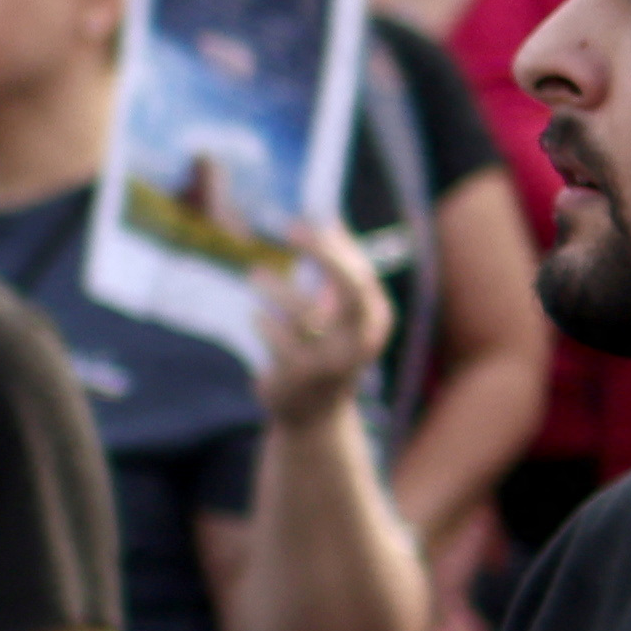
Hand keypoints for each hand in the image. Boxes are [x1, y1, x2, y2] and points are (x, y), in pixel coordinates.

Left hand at [249, 223, 394, 432]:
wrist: (313, 414)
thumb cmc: (325, 348)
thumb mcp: (338, 311)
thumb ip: (336, 268)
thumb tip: (329, 217)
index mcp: (375, 317)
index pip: (360, 271)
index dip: (332, 244)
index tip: (301, 221)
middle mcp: (363, 339)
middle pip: (351, 286)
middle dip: (322, 252)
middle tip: (289, 226)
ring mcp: (335, 360)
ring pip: (303, 312)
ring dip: (274, 286)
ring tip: (256, 275)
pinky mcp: (303, 375)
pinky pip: (277, 335)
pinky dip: (262, 321)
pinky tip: (257, 318)